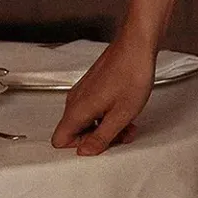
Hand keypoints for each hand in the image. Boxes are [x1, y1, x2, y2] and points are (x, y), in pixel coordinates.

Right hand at [51, 35, 154, 153]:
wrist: (138, 45)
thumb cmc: (132, 73)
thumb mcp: (121, 115)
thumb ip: (101, 138)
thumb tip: (85, 152)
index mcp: (76, 110)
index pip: (60, 140)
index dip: (80, 147)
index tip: (100, 145)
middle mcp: (74, 100)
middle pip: (75, 132)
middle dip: (98, 138)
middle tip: (120, 135)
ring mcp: (83, 91)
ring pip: (87, 120)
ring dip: (106, 126)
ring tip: (127, 124)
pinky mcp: (92, 85)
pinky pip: (93, 108)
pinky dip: (108, 114)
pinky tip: (125, 111)